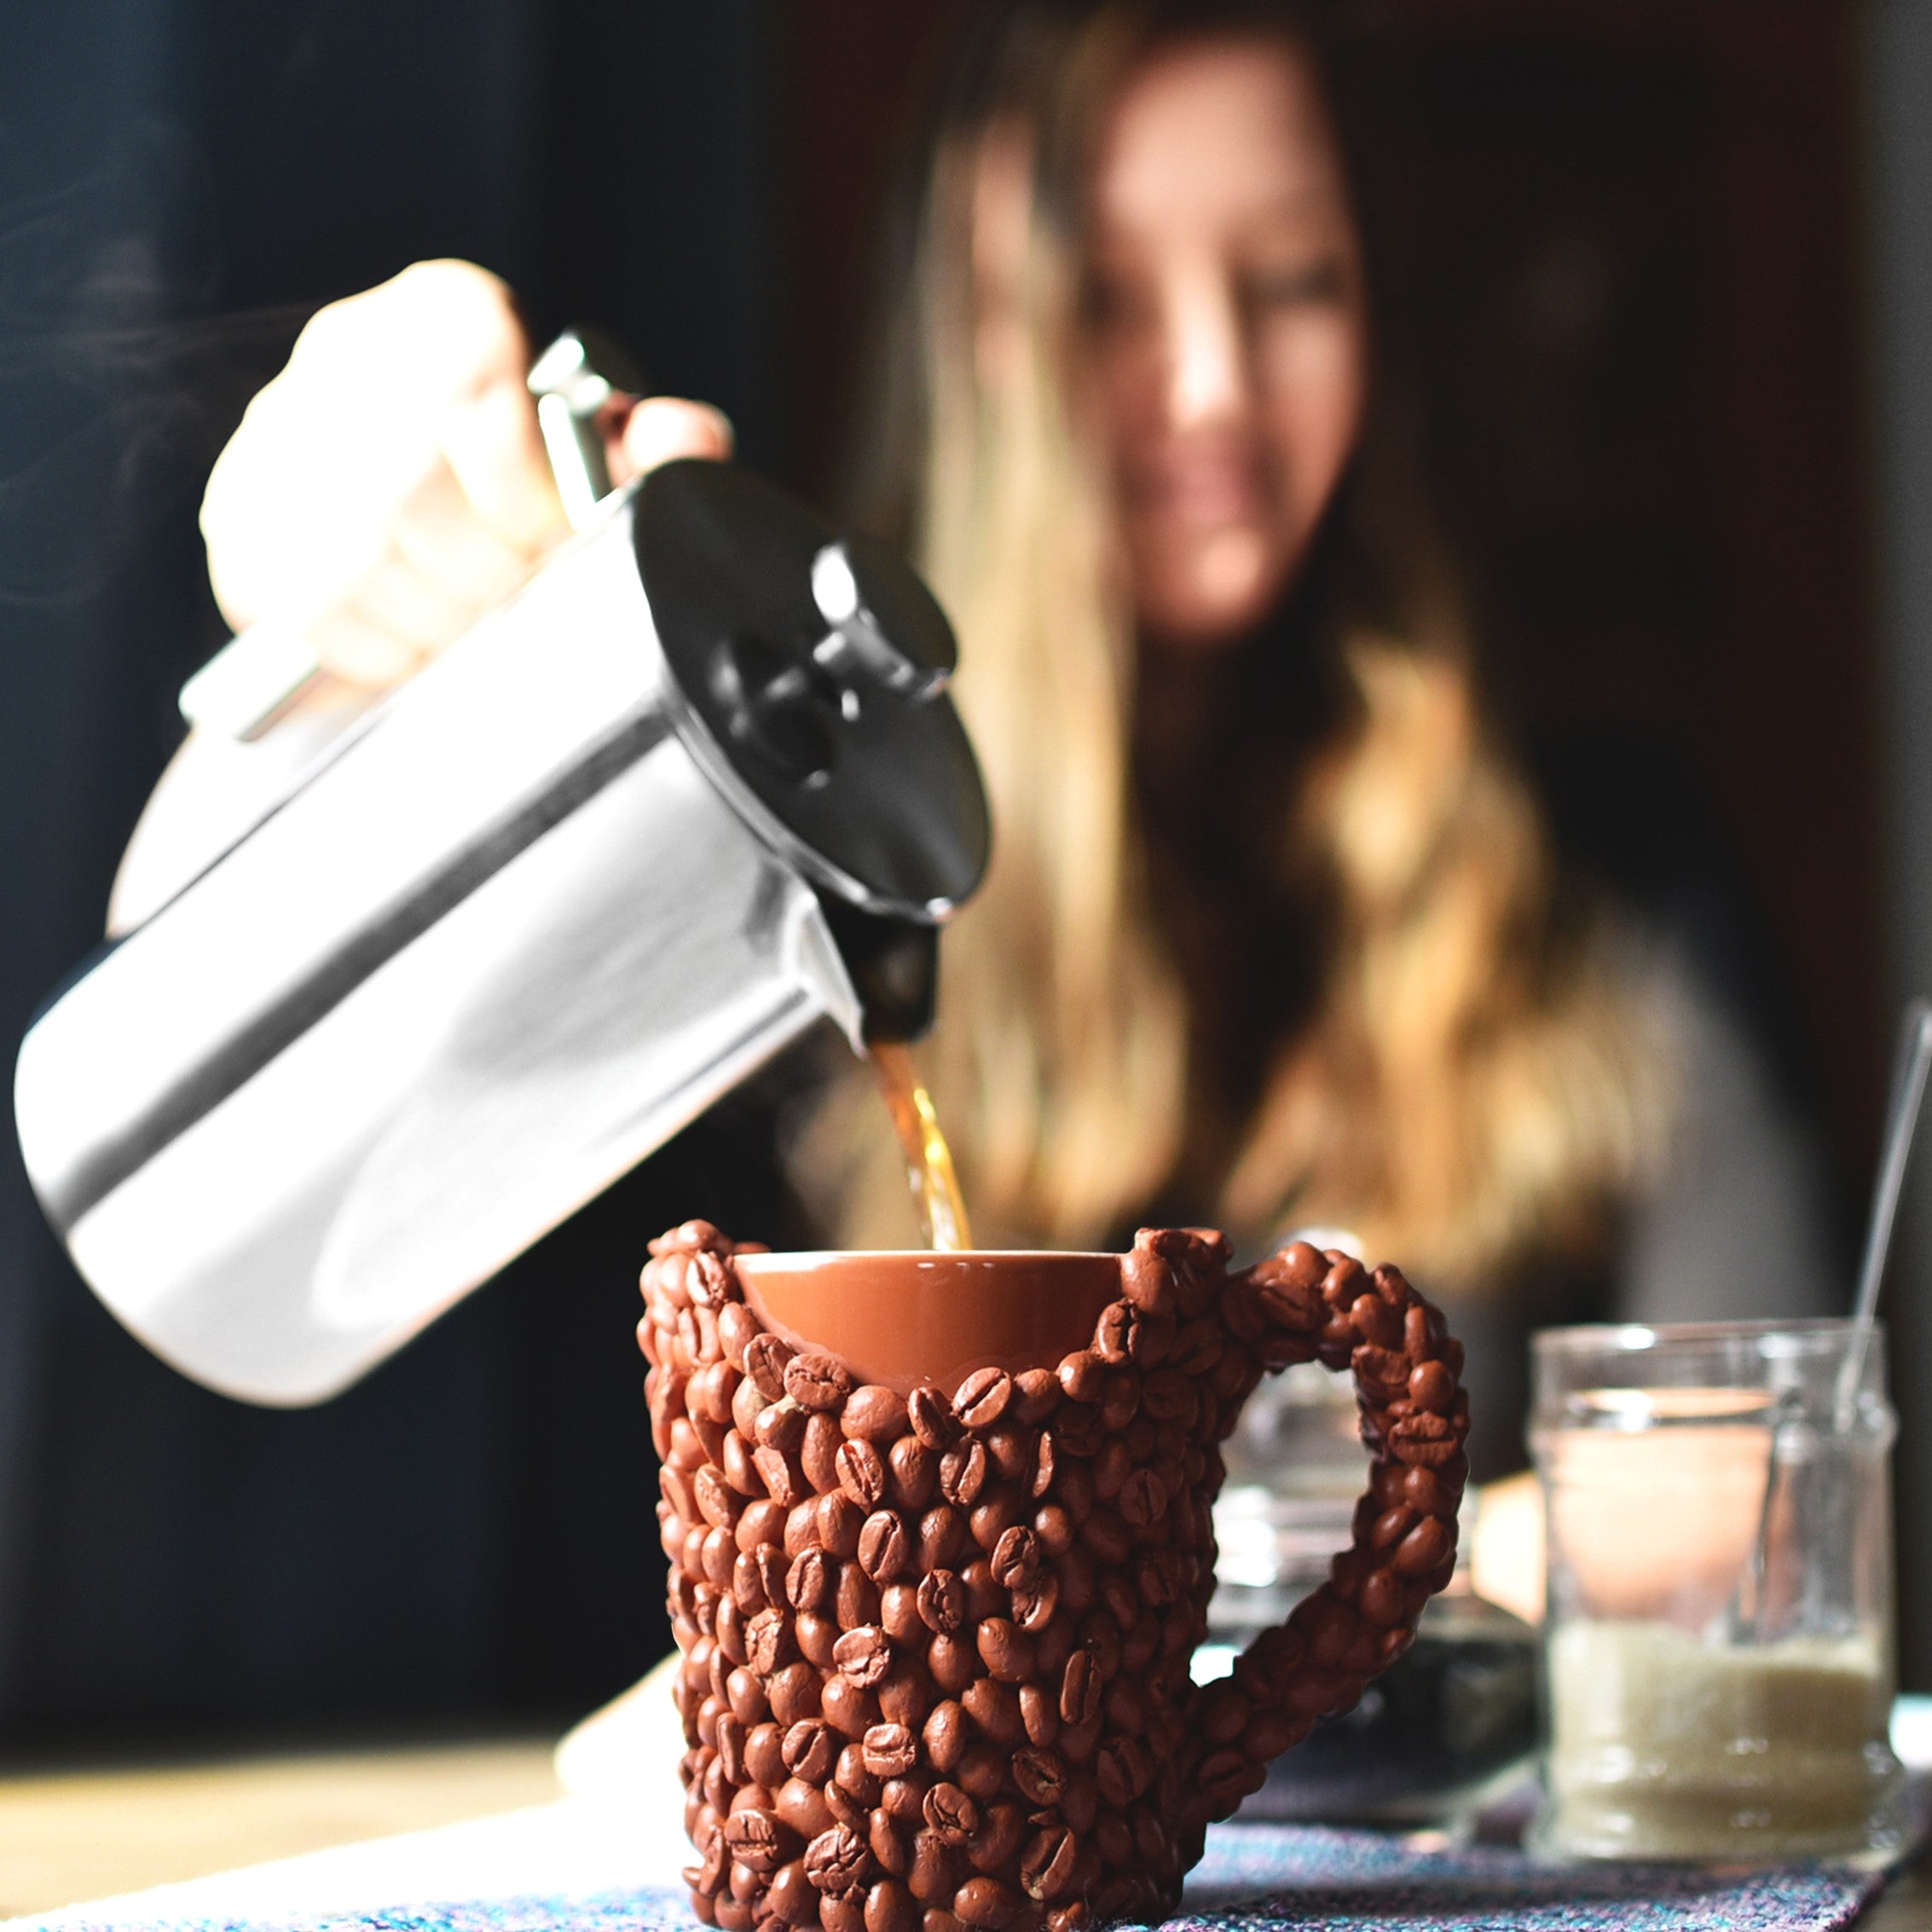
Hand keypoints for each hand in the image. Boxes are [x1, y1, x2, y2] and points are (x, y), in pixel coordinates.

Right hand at [200, 258, 730, 698]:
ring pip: (351, 554)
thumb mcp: (610, 463)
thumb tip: (686, 440)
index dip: (520, 481)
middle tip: (520, 602)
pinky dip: (375, 651)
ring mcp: (274, 441)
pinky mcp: (238, 526)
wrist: (432, 547)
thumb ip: (656, 450)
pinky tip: (416, 648)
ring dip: (433, 618)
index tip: (551, 537)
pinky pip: (300, 608)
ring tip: (475, 630)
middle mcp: (343, 357)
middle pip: (406, 482)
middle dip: (485, 571)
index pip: (463, 373)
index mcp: (444, 316)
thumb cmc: (537, 494)